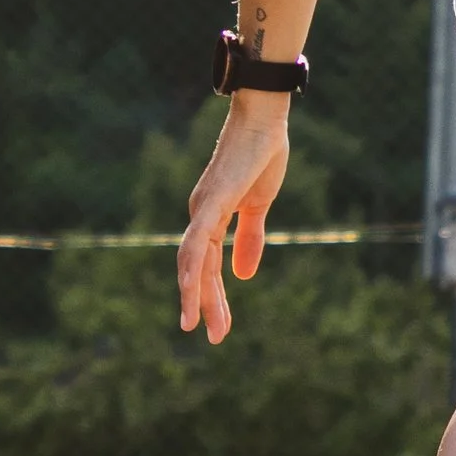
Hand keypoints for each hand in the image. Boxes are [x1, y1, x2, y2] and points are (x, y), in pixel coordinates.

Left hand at [178, 93, 289, 342]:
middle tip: (213, 337)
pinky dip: (193, 268)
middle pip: (198, 270)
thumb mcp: (260, 205)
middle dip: (206, 305)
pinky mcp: (211, 202)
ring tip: (196, 326)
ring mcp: (202, 208)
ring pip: (192, 262)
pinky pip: (198, 241)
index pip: (210, 266)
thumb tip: (243, 276)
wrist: (264, 118)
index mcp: (211, 216)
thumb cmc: (262, 154)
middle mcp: (200, 215)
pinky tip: (191, 290)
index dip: (214, 297)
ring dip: (195, 296)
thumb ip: (251, 238)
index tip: (221, 327)